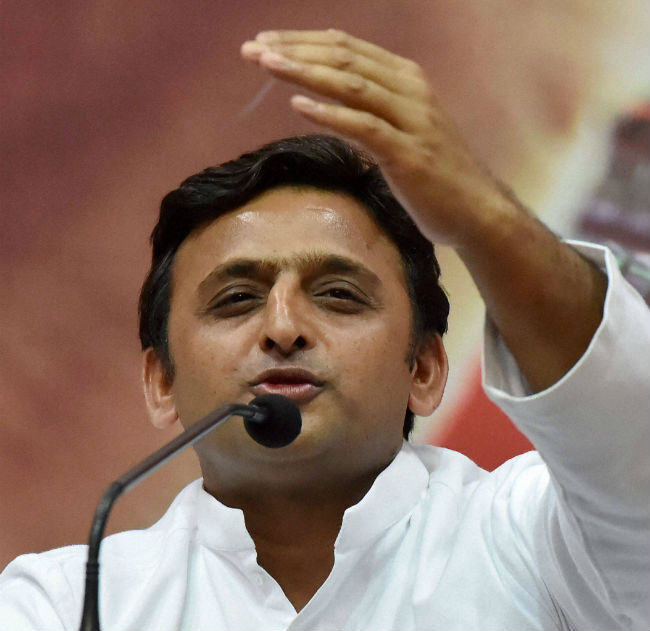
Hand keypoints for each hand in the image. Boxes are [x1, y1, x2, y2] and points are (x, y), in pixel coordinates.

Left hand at [241, 29, 517, 249]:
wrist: (477, 210)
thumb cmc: (436, 175)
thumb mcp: (402, 131)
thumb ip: (370, 112)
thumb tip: (326, 105)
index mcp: (407, 80)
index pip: (348, 49)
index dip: (305, 42)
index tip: (267, 41)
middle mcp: (411, 91)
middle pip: (345, 58)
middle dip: (295, 50)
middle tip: (252, 48)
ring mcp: (412, 121)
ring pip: (352, 85)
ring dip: (305, 72)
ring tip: (266, 64)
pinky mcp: (409, 155)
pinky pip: (365, 127)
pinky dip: (330, 114)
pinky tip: (299, 105)